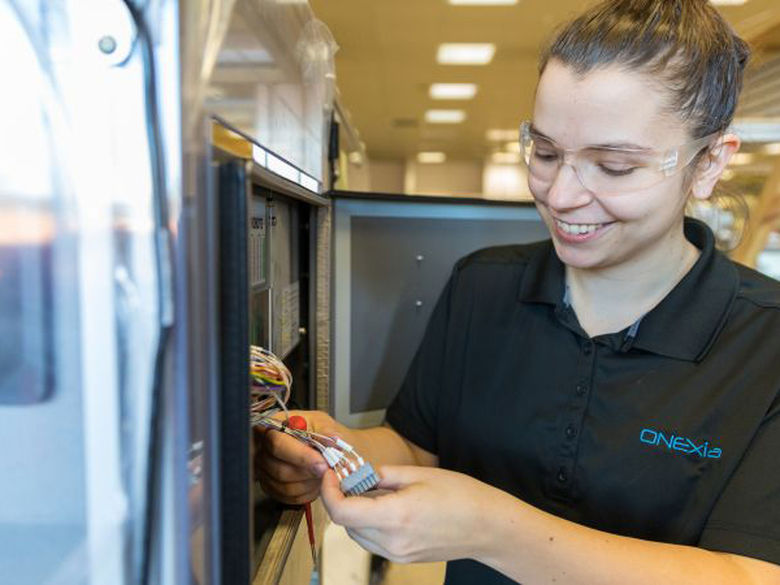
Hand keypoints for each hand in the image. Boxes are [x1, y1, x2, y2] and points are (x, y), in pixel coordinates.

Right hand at [254, 409, 347, 504]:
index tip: (322, 463)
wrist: (322, 445)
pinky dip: (306, 492)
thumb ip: (326, 432)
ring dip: (309, 483)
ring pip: (284, 486)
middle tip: (328, 470)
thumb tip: (332, 439)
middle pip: (279, 469)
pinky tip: (316, 482)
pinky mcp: (271, 486)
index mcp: (273, 426)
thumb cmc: (318, 431)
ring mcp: (264, 469)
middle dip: (308, 472)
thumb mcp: (324, 423)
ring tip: (323, 475)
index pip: (278, 444)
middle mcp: (263, 448)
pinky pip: (287, 497)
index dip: (301, 456)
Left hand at [321, 465, 499, 563]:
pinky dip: (369, 524)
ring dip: (355, 513)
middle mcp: (393, 541)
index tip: (331, 475)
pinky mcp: (403, 558)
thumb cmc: (461, 496)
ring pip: (357, 534)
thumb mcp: (419, 474)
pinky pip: (373, 542)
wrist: (488, 526)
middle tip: (353, 477)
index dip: (329, 491)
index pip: (342, 512)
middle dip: (342, 498)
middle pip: (346, 524)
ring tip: (374, 492)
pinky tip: (385, 508)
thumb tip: (358, 475)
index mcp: (395, 516)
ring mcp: (398, 554)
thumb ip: (382, 475)